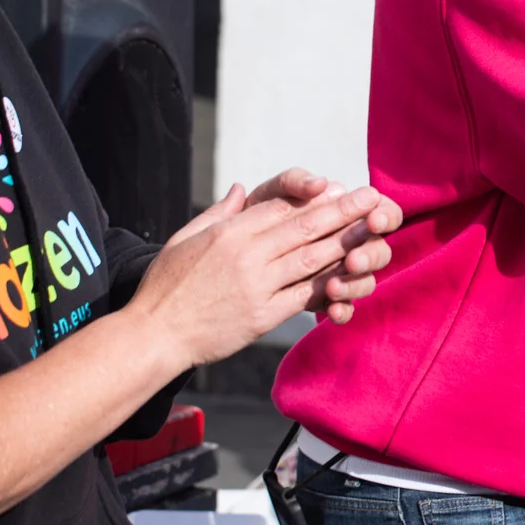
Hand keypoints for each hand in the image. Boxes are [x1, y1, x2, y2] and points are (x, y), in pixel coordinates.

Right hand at [135, 183, 396, 368]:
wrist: (151, 337)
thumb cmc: (164, 287)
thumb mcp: (183, 239)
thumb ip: (217, 213)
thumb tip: (239, 188)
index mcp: (228, 233)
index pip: (280, 208)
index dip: (313, 197)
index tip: (339, 187)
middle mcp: (246, 255)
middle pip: (304, 227)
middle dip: (342, 210)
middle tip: (372, 196)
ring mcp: (256, 286)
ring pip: (310, 258)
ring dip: (346, 241)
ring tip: (372, 228)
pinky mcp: (262, 316)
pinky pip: (304, 295)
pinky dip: (330, 283)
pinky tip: (353, 273)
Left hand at [244, 169, 402, 321]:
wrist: (217, 271)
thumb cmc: (244, 220)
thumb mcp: (265, 196)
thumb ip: (292, 183)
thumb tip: (320, 183)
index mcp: (339, 211)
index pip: (375, 208)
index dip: (380, 211)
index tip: (374, 214)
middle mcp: (346, 241)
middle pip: (374, 244)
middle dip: (370, 249)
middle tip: (357, 256)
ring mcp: (337, 271)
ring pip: (363, 277)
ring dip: (355, 280)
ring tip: (337, 283)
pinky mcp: (323, 299)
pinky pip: (343, 306)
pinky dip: (342, 308)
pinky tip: (334, 312)